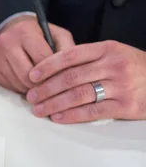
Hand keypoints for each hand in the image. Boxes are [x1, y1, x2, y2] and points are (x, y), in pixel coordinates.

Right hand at [0, 16, 74, 92]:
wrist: (13, 30)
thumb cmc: (39, 34)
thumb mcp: (57, 34)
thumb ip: (68, 49)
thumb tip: (73, 72)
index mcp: (24, 32)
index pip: (42, 59)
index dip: (55, 72)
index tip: (64, 79)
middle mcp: (6, 43)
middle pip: (27, 75)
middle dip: (42, 84)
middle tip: (53, 87)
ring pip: (18, 83)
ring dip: (32, 88)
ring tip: (41, 83)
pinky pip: (10, 87)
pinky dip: (22, 88)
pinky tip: (28, 82)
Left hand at [26, 40, 145, 122]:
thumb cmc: (134, 68)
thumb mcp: (115, 54)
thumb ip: (88, 59)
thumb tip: (52, 68)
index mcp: (107, 49)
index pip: (70, 56)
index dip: (47, 66)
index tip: (31, 76)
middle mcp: (113, 65)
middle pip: (70, 77)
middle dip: (46, 88)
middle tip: (30, 96)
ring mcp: (120, 86)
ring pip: (78, 95)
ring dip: (54, 103)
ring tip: (39, 109)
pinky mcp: (125, 106)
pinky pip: (92, 111)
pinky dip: (71, 115)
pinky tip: (58, 117)